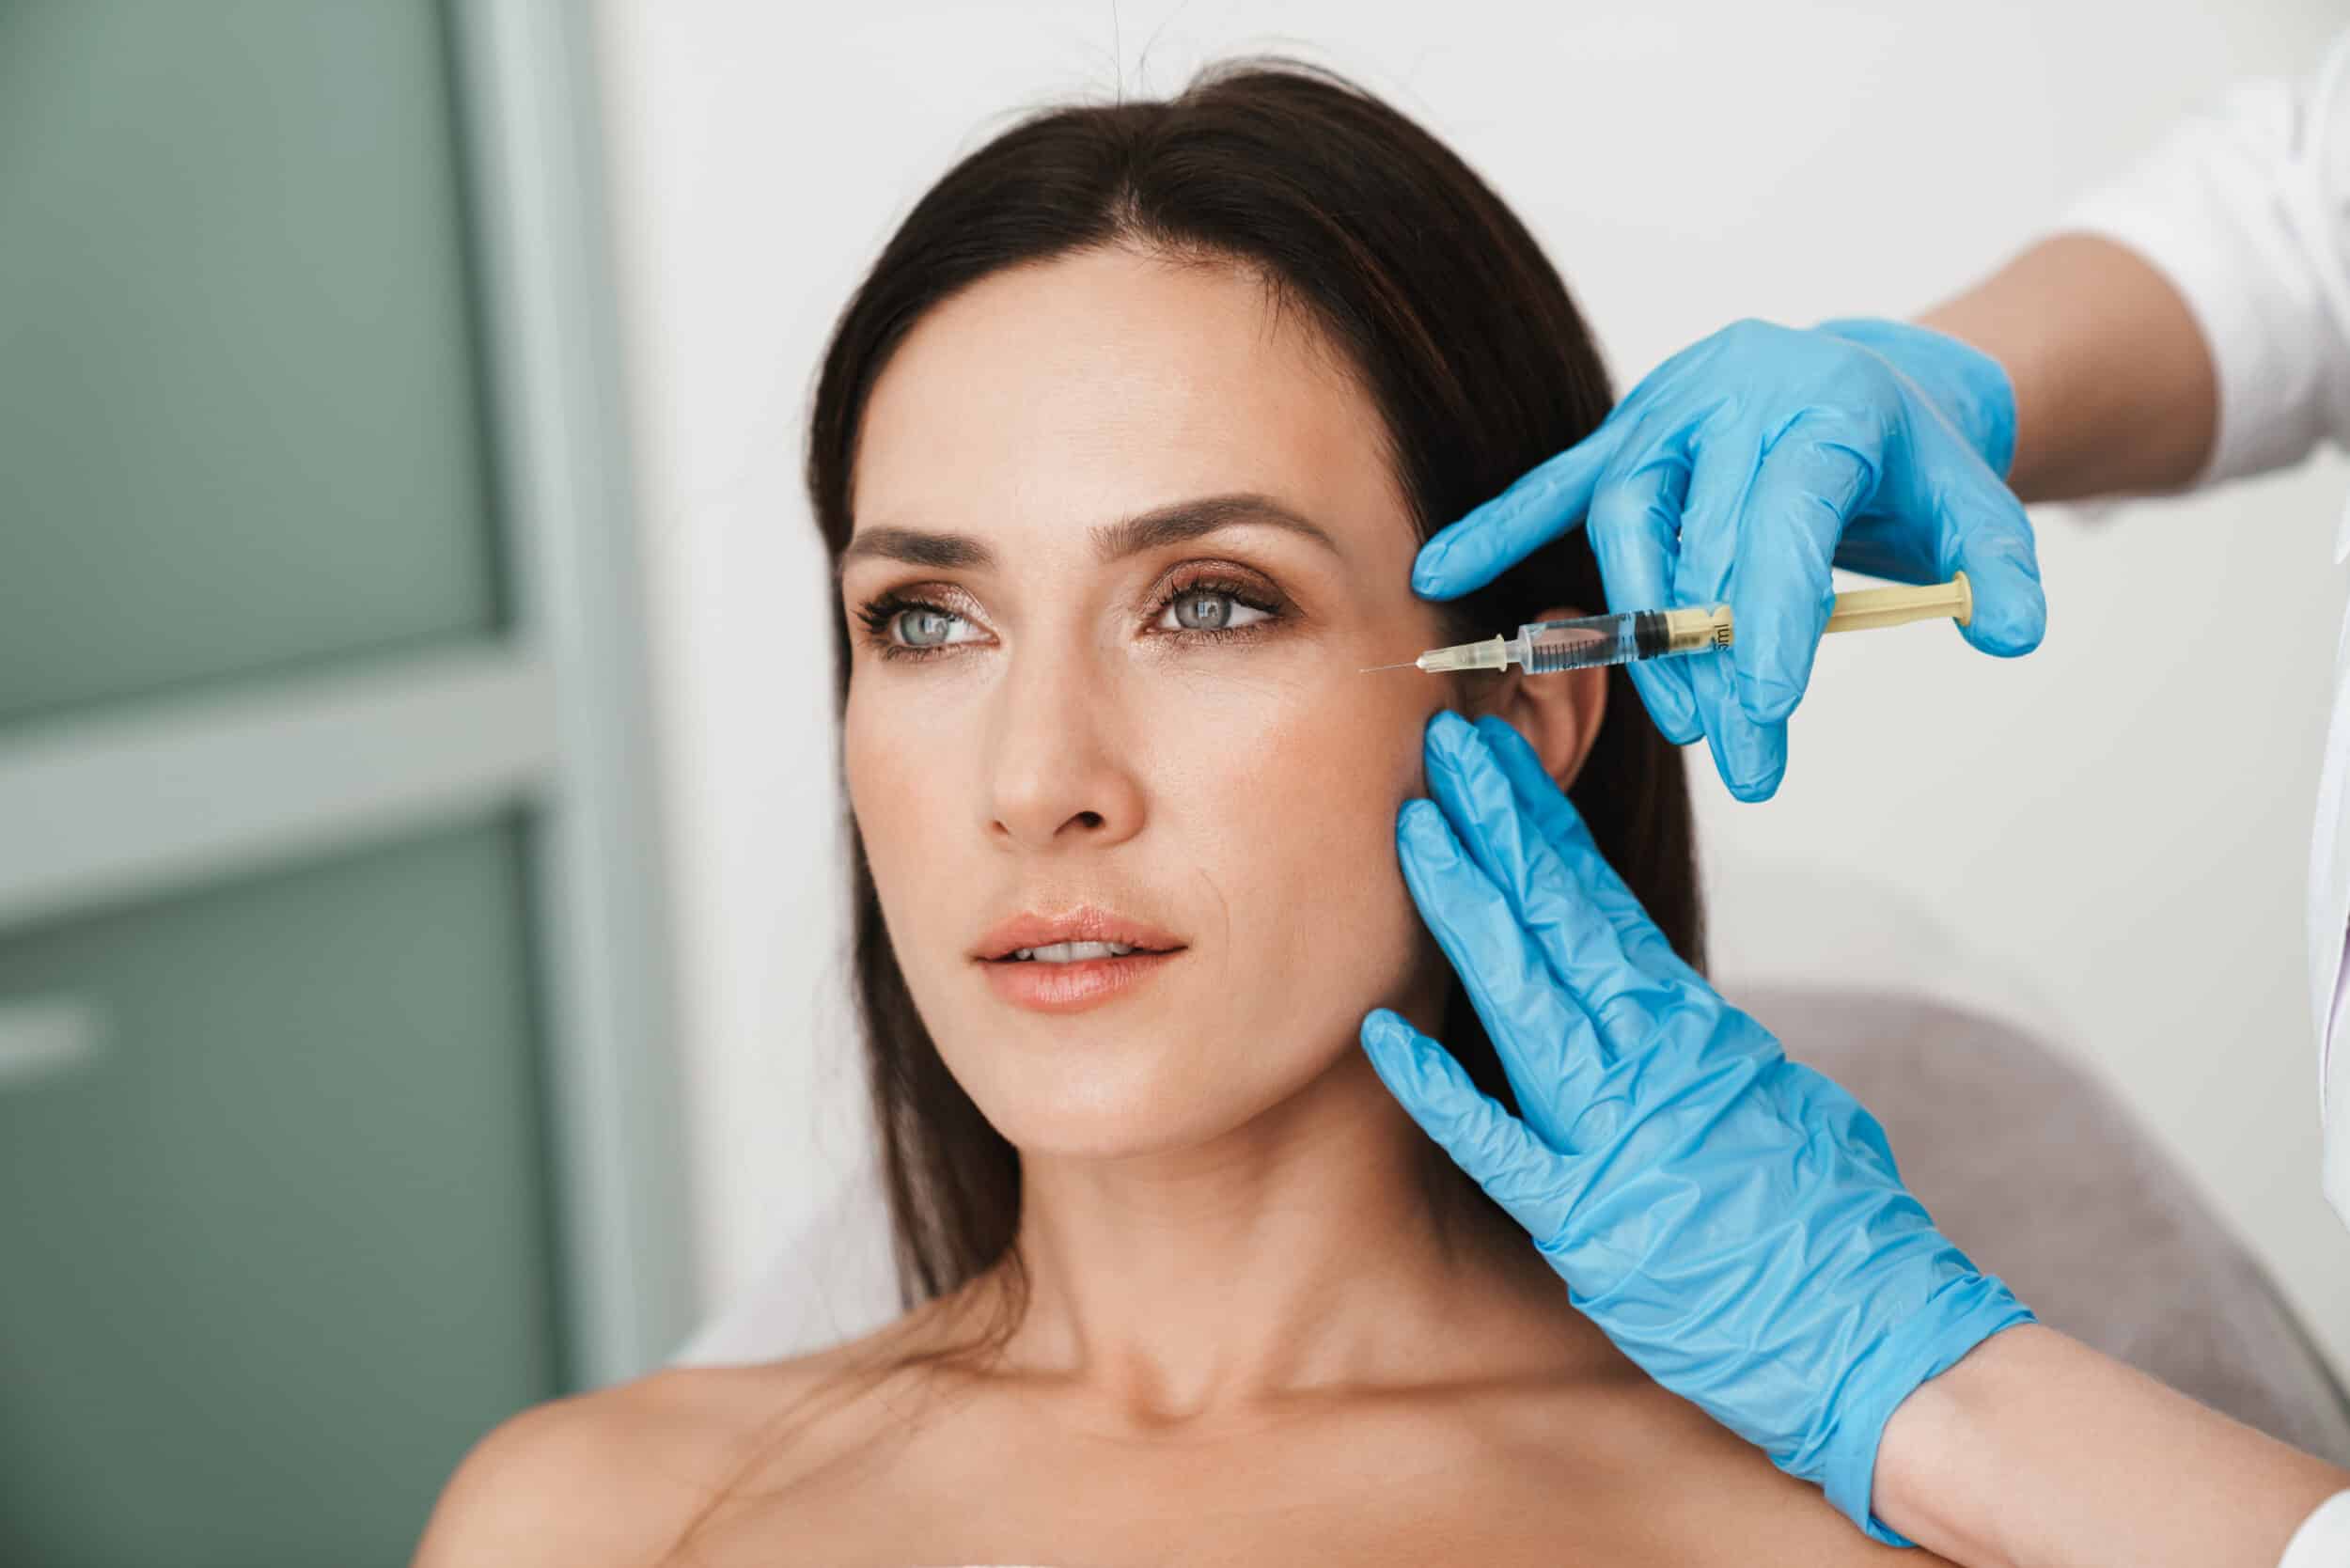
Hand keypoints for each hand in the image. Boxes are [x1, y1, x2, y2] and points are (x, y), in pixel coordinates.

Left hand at [1360, 711, 2031, 1539]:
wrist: (1884, 1335)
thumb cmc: (1843, 1231)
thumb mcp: (1783, 1104)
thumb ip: (1712, 1054)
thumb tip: (1672, 1017)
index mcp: (1695, 1029)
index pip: (1601, 904)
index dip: (1543, 827)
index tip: (1502, 762)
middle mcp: (1651, 1058)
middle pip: (1557, 919)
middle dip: (1495, 825)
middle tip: (1444, 741)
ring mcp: (1614, 1131)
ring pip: (1526, 991)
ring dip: (1465, 904)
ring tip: (1415, 823)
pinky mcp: (1584, 1219)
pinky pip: (1495, 1143)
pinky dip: (1437, 1086)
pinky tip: (1381, 1032)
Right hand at [1408, 319, 2044, 799]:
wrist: (1863, 383)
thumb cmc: (1908, 461)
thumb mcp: (1973, 504)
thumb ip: (2000, 566)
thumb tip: (2012, 633)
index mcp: (1828, 407)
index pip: (1786, 518)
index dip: (1771, 613)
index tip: (1765, 704)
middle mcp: (1738, 397)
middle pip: (1706, 537)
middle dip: (1716, 656)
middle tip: (1739, 751)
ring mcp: (1669, 411)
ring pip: (1628, 518)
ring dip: (1642, 628)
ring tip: (1683, 719)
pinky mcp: (1622, 437)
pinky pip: (1553, 484)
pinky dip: (1498, 526)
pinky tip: (1443, 568)